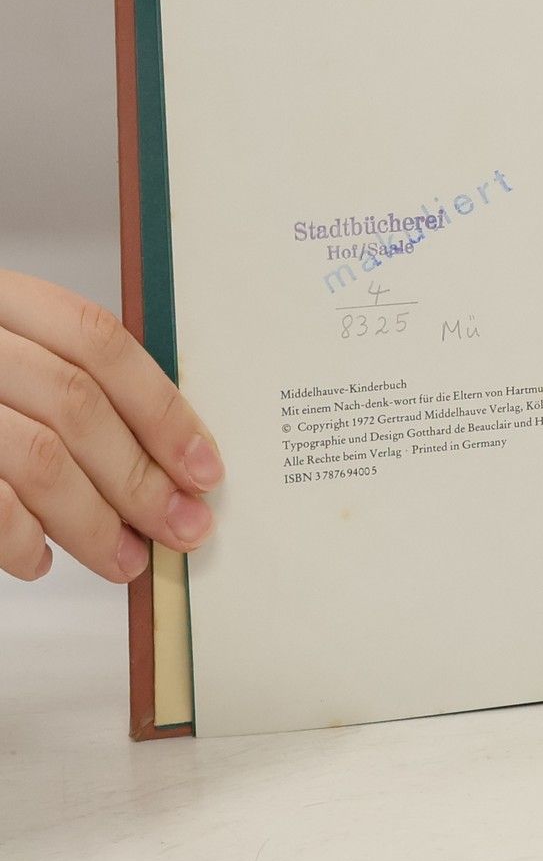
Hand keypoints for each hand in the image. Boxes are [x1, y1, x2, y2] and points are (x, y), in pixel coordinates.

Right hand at [0, 271, 221, 582]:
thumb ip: (68, 383)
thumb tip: (168, 453)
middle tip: (183, 528)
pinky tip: (38, 559)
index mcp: (0, 299)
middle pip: (76, 405)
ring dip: (93, 520)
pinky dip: (17, 538)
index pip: (99, 343)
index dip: (162, 408)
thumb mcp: (11, 356)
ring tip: (125, 560)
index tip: (204, 468)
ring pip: (36, 457)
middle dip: (141, 477)